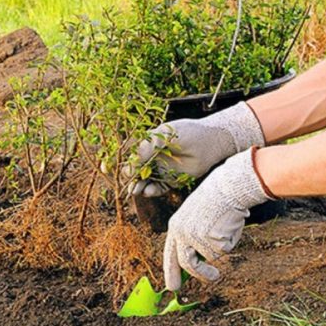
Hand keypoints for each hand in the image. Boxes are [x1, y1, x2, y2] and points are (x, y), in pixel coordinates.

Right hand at [129, 102, 264, 196]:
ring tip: (136, 191)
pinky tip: (148, 192)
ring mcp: (162, 169)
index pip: (130, 154)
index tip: (113, 170)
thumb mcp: (164, 136)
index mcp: (148, 143)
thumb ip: (146, 148)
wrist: (211, 143)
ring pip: (145, 181)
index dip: (122, 162)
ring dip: (138, 186)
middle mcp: (153, 157)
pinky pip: (159, 188)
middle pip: (135, 170)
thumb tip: (130, 164)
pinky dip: (152, 191)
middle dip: (129, 178)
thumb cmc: (188, 133)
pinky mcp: (172, 180)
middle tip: (127, 184)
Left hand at [162, 148, 272, 290]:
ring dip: (220, 251)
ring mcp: (195, 237)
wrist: (227, 187)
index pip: (170, 254)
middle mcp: (181, 233)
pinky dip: (230, 241)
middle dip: (201, 274)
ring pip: (210, 257)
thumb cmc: (214, 201)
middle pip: (187, 264)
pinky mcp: (211, 240)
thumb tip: (196, 262)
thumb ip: (191, 238)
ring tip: (225, 232)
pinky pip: (224, 250)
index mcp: (175, 226)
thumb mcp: (195, 218)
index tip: (172, 287)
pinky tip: (229, 225)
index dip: (171, 271)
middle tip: (213, 277)